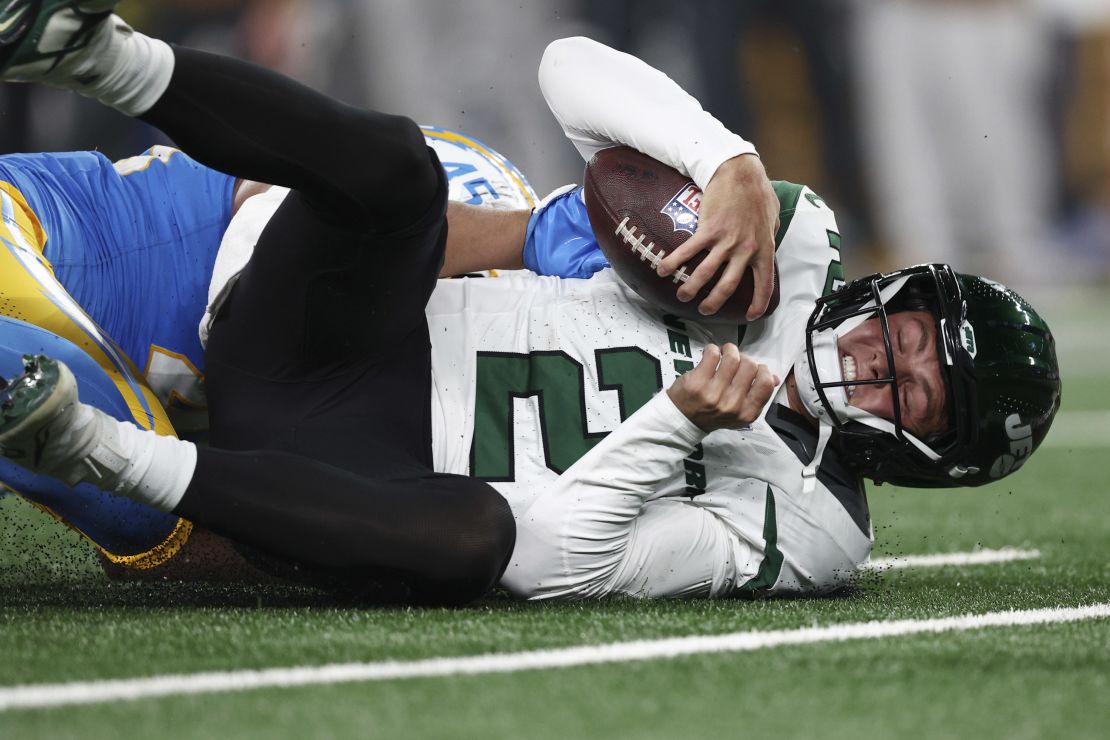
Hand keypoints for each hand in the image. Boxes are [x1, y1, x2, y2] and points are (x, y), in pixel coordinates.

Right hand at [656, 154, 778, 319]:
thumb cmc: (757, 192)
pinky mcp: (708, 229)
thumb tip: (768, 239)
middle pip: (728, 286)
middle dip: (713, 303)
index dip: (758, 303)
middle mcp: (745, 249)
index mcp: (764, 248)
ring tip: (682, 296)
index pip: (764, 284)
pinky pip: (688, 251)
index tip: (749, 315)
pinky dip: (673, 262)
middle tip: (704, 310)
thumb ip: (768, 233)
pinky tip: (662, 270)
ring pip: (706, 274)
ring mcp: (726, 241)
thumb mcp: (771, 217)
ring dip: (691, 288)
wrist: (741, 172)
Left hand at [666, 344, 778, 432]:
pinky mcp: (697, 382)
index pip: (765, 383)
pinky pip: (713, 354)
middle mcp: (731, 405)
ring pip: (732, 358)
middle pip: (750, 366)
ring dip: (729, 350)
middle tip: (736, 361)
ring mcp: (714, 394)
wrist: (683, 420)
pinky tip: (710, 354)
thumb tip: (774, 377)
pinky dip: (712, 349)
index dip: (762, 370)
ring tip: (724, 353)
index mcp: (746, 413)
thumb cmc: (712, 413)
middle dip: (744, 358)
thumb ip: (758, 395)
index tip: (754, 368)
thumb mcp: (739, 411)